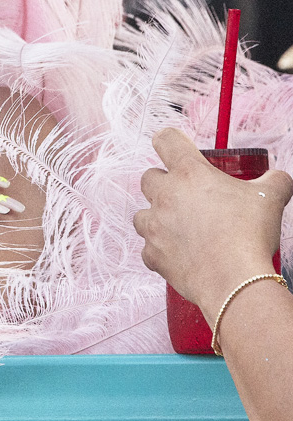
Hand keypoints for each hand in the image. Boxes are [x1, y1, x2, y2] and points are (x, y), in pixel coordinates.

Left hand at [133, 128, 291, 317]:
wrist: (235, 280)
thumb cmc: (248, 236)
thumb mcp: (270, 198)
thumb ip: (274, 181)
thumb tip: (277, 179)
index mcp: (190, 173)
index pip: (166, 140)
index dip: (170, 141)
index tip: (176, 149)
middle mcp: (165, 195)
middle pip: (149, 177)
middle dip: (164, 183)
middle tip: (187, 196)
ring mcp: (154, 225)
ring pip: (142, 213)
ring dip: (157, 217)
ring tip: (182, 227)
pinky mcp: (152, 253)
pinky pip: (148, 248)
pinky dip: (160, 250)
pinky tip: (180, 254)